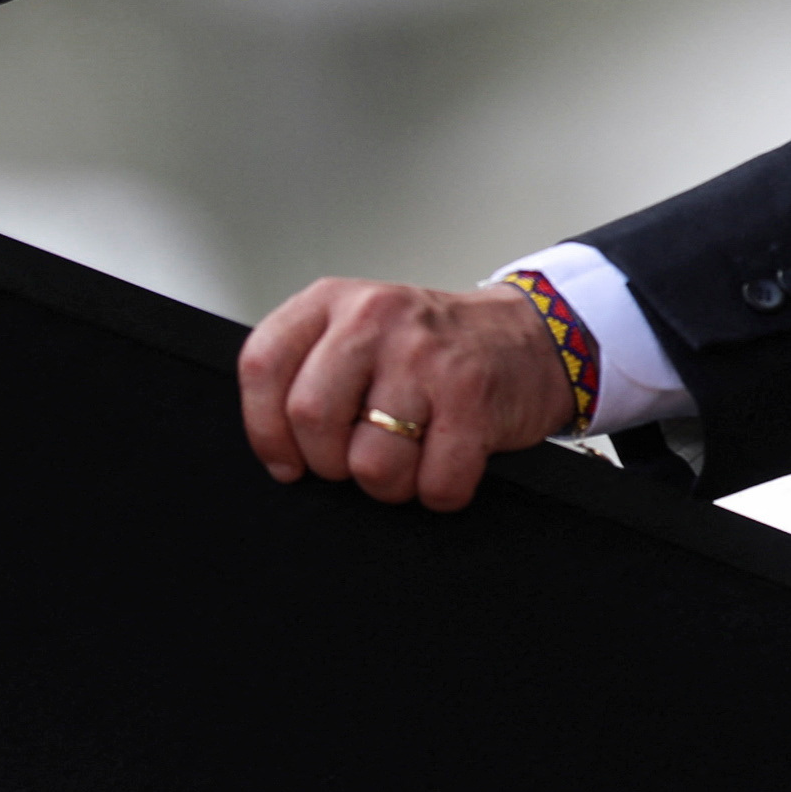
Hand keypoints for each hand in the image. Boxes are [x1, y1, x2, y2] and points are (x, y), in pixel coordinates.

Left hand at [237, 278, 574, 510]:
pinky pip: (434, 483)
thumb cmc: (434, 347)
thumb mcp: (360, 330)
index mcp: (333, 301)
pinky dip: (439, 490)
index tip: (286, 459)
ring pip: (371, 464)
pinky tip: (448, 459)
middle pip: (311, 419)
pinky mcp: (471, 396)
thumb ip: (310, 369)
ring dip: (390, 483)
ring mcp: (423, 356)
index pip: (262, 366)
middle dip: (331, 462)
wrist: (528, 336)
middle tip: (360, 454)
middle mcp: (374, 319)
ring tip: (411, 455)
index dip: (264, 429)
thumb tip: (278, 448)